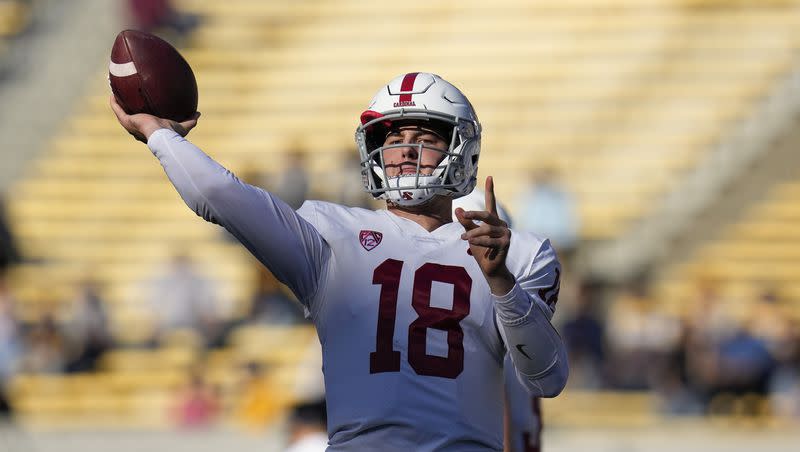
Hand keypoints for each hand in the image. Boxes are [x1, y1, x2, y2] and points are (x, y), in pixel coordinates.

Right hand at [109, 95, 199, 142]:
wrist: (161, 137)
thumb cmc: (171, 134)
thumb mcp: (182, 127)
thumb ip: (190, 121)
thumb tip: (198, 113)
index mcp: (148, 131)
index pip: (143, 123)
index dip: (140, 116)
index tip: (141, 108)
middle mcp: (137, 129)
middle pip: (130, 117)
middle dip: (127, 108)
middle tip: (126, 98)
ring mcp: (130, 126)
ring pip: (121, 112)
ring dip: (117, 103)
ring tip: (115, 92)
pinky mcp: (126, 121)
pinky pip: (117, 109)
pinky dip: (114, 102)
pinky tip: (112, 93)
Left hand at [455, 176, 514, 294]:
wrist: (490, 268)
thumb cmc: (481, 250)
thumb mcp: (471, 234)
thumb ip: (465, 222)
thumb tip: (457, 209)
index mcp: (493, 220)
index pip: (491, 202)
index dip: (490, 189)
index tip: (489, 176)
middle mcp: (501, 224)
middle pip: (487, 214)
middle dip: (474, 214)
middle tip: (463, 214)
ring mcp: (505, 234)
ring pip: (486, 229)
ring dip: (473, 233)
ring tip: (463, 238)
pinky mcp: (505, 243)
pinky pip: (490, 240)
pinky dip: (479, 241)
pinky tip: (470, 242)